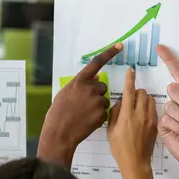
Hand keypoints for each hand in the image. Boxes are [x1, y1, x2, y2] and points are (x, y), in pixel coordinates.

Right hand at [38, 43, 123, 165]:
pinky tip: (87, 121)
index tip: (120, 46)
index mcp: (79, 81)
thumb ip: (79, 84)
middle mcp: (90, 88)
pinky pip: (104, 112)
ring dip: (98, 106)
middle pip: (101, 87)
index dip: (109, 53)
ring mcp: (97, 101)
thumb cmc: (58, 114)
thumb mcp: (65, 93)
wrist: (59, 133)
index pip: (97, 63)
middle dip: (97, 94)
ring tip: (84, 114)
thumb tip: (93, 78)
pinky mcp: (102, 113)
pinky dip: (98, 116)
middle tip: (85, 104)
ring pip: (104, 100)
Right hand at [107, 66, 156, 173]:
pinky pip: (153, 109)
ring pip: (150, 99)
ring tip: (138, 109)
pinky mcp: (156, 125)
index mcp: (126, 116)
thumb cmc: (120, 149)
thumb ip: (115, 113)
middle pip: (142, 92)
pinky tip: (143, 118)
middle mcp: (140, 115)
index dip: (129, 79)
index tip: (131, 70)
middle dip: (136, 92)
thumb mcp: (111, 130)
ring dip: (143, 100)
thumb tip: (121, 102)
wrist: (136, 162)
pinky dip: (148, 109)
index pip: (129, 91)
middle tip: (131, 100)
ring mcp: (150, 119)